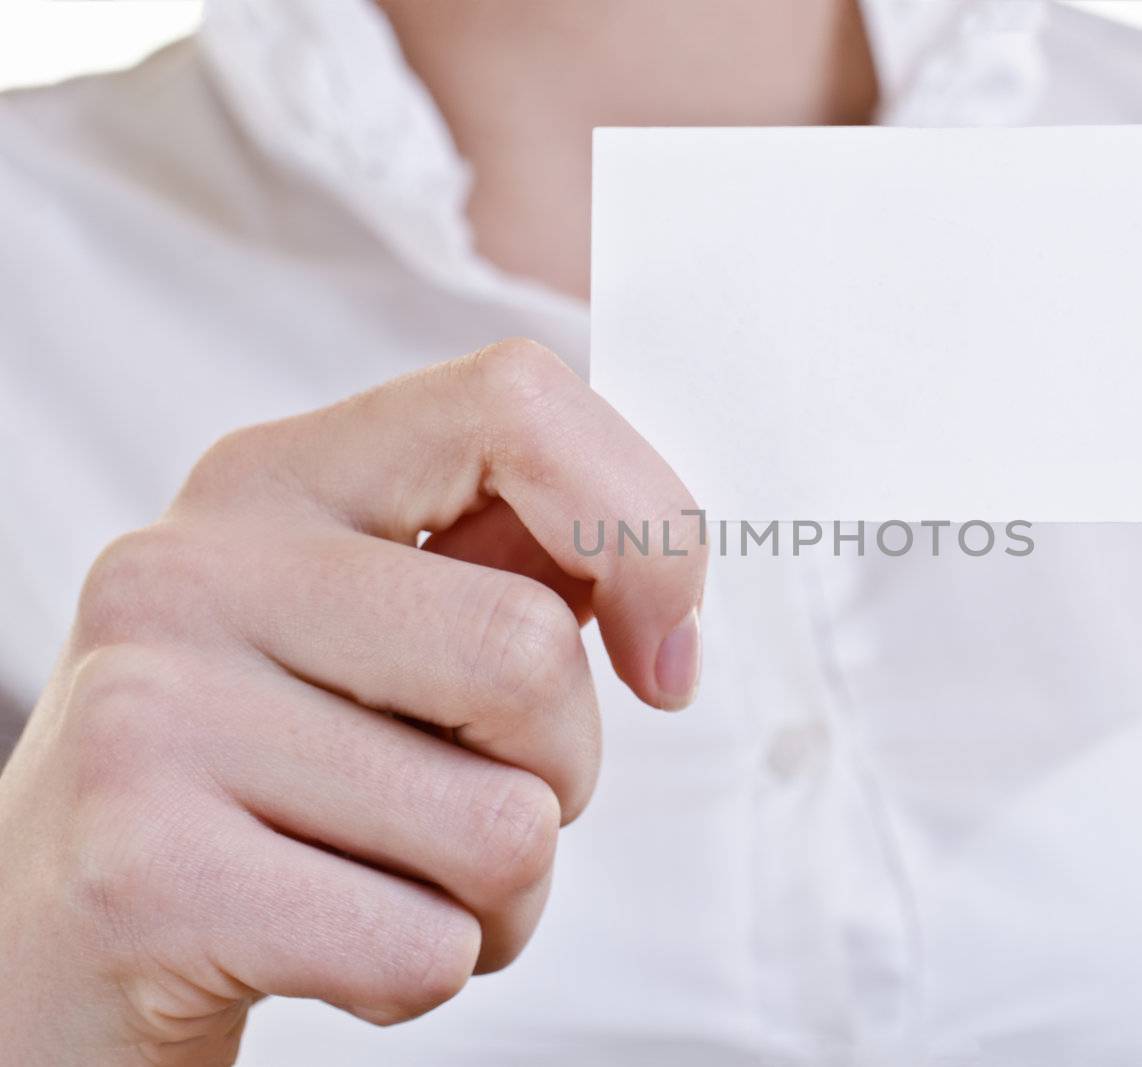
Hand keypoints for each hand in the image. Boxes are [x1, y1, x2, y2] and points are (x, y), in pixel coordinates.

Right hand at [0, 340, 705, 1064]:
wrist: (58, 941)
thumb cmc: (266, 777)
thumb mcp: (366, 630)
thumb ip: (508, 563)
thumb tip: (662, 584)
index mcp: (272, 477)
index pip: (515, 402)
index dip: (644, 533)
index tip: (656, 653)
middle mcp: (190, 568)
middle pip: (530, 654)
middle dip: (561, 772)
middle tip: (475, 802)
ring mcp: (149, 718)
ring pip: (505, 826)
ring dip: (501, 893)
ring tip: (394, 879)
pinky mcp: (141, 880)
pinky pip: (429, 950)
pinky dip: (429, 975)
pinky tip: (335, 944)